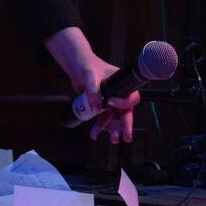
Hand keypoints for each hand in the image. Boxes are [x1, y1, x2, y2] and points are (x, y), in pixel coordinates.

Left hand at [44, 26, 139, 144]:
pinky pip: (104, 118)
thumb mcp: (90, 75)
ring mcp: (110, 99)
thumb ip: (93, 91)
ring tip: (113, 140)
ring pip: (115, 117)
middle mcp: (118, 92)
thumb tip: (96, 108)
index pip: (130, 96)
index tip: (110, 103)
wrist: (76, 67)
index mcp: (122, 83)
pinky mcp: (101, 105)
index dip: (123, 103)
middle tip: (126, 137)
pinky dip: (100, 126)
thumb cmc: (87, 65)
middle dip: (125, 124)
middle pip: (126, 111)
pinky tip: (94, 133)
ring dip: (113, 129)